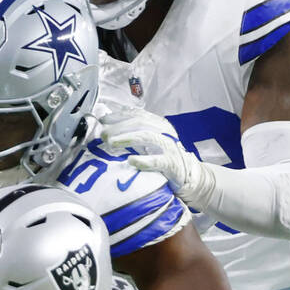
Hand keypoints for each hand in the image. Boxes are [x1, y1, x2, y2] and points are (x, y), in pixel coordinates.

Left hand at [100, 109, 214, 205]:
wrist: (188, 176)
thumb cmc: (163, 157)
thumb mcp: (150, 142)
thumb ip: (134, 133)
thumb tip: (108, 127)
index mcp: (158, 123)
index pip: (136, 114)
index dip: (118, 116)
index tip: (102, 120)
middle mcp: (164, 131)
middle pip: (139, 123)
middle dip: (118, 127)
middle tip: (103, 135)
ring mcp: (169, 146)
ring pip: (146, 137)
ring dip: (127, 139)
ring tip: (111, 144)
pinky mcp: (172, 163)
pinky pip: (157, 160)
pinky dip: (143, 160)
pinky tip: (131, 161)